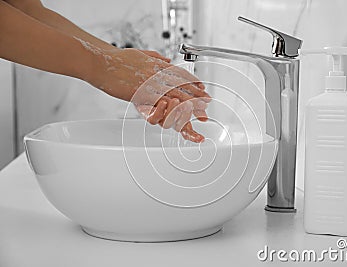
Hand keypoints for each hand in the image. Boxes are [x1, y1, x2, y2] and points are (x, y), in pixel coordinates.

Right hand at [87, 46, 209, 141]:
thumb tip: (167, 59)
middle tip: (207, 103)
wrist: (100, 62)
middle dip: (197, 95)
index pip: (180, 73)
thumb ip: (155, 57)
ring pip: (175, 95)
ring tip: (200, 111)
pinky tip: (180, 115)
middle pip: (182, 85)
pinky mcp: (141, 94)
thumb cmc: (117, 59)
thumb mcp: (140, 54)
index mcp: (157, 64)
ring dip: (190, 104)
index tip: (203, 87)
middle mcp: (156, 73)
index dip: (193, 81)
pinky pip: (159, 103)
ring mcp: (150, 84)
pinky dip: (171, 109)